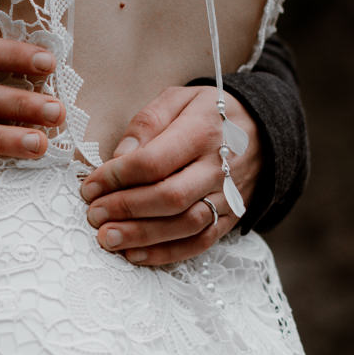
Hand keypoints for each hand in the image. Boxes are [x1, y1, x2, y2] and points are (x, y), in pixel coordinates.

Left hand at [78, 86, 261, 265]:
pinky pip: (199, 243)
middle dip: (125, 209)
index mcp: (203, 131)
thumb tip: (120, 155)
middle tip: (94, 215)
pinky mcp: (230, 219)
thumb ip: (148, 122)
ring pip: (185, 225)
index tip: (90, 186)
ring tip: (107, 239)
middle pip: (169, 197)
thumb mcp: (179, 99)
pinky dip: (166, 253)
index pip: (154, 161)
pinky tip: (135, 255)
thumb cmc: (209, 114)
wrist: (264, 131)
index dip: (116, 177)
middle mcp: (218, 168)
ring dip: (142, 237)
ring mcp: (227, 197)